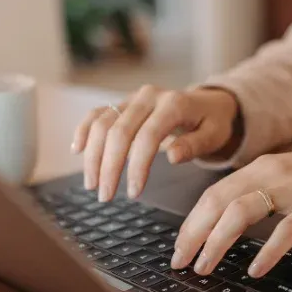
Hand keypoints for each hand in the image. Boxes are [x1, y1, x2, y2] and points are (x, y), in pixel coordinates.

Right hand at [71, 85, 238, 200]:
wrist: (207, 103)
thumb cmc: (212, 123)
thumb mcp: (214, 135)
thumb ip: (195, 145)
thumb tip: (173, 156)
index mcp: (174, 103)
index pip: (148, 136)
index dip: (137, 166)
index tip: (134, 192)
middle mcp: (148, 96)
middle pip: (119, 131)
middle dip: (109, 166)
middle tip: (105, 195)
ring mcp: (132, 98)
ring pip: (102, 123)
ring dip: (93, 155)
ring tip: (92, 184)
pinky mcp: (122, 103)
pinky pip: (96, 114)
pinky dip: (84, 130)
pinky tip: (77, 150)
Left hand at [171, 141, 291, 276]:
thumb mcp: (283, 180)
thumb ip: (254, 196)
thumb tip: (218, 229)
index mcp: (259, 168)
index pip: (213, 195)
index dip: (191, 223)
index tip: (178, 248)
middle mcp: (271, 173)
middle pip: (219, 202)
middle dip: (193, 234)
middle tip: (180, 263)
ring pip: (242, 211)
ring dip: (217, 242)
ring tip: (205, 267)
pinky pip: (287, 229)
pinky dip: (268, 251)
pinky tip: (256, 269)